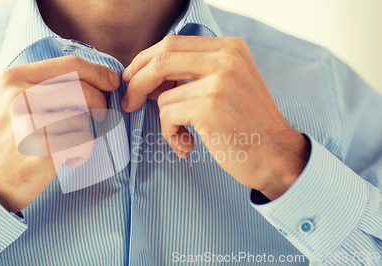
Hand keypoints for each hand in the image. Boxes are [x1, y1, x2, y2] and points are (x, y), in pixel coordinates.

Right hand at [0, 56, 119, 211]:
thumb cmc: (5, 140)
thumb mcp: (11, 100)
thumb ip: (45, 85)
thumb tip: (94, 79)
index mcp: (14, 77)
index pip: (71, 65)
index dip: (98, 72)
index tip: (113, 82)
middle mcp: (20, 95)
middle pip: (83, 89)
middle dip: (100, 102)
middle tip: (98, 116)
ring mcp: (30, 122)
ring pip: (82, 118)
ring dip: (82, 133)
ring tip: (63, 143)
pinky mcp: (42, 149)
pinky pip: (80, 143)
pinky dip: (78, 153)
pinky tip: (61, 159)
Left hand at [122, 35, 309, 200]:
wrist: (277, 156)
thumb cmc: (247, 126)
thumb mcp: (227, 86)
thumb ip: (193, 75)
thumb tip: (148, 77)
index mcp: (230, 48)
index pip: (173, 43)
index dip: (145, 60)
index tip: (132, 77)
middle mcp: (226, 58)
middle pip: (161, 58)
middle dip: (137, 81)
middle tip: (129, 101)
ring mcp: (219, 81)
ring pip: (162, 94)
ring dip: (164, 121)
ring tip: (181, 136)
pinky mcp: (210, 106)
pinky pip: (167, 115)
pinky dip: (170, 134)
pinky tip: (187, 146)